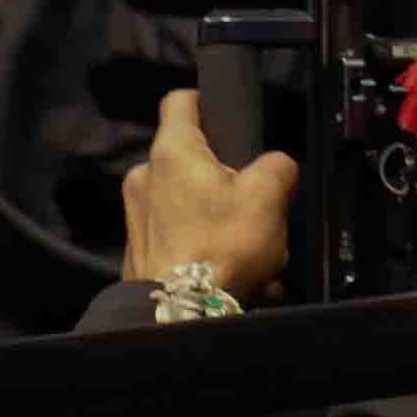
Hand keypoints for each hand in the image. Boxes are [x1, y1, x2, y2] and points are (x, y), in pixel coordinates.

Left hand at [120, 88, 295, 303]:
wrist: (177, 315)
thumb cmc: (219, 248)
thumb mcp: (269, 195)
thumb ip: (278, 165)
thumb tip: (275, 167)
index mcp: (173, 151)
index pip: (181, 100)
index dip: (207, 102)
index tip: (227, 119)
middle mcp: (146, 178)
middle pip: (192, 161)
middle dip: (225, 180)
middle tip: (253, 203)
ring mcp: (138, 218)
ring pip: (190, 206)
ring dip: (221, 223)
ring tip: (251, 253)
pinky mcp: (139, 253)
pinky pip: (182, 241)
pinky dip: (207, 252)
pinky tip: (234, 275)